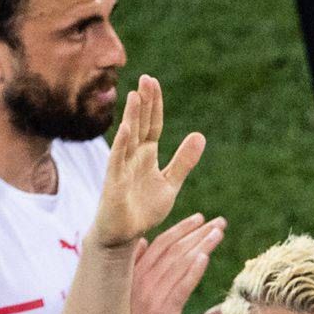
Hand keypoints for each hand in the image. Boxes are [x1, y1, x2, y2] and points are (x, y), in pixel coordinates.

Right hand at [91, 74, 203, 250]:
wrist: (123, 234)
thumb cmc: (143, 209)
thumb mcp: (170, 184)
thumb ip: (184, 161)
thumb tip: (200, 136)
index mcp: (147, 155)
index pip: (153, 125)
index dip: (155, 105)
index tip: (154, 82)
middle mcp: (133, 157)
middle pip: (140, 125)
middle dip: (144, 103)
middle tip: (146, 78)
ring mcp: (122, 168)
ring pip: (128, 138)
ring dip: (132, 117)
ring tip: (136, 95)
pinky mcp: (114, 183)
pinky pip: (117, 161)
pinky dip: (122, 145)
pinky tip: (126, 129)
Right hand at [127, 212, 226, 313]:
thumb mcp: (124, 291)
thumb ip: (135, 265)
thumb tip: (144, 241)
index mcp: (133, 273)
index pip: (160, 243)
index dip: (181, 229)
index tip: (199, 218)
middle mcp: (144, 280)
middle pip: (174, 249)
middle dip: (198, 233)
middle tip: (219, 221)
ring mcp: (154, 296)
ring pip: (181, 264)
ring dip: (202, 245)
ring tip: (219, 232)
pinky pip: (181, 288)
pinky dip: (193, 271)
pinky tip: (206, 257)